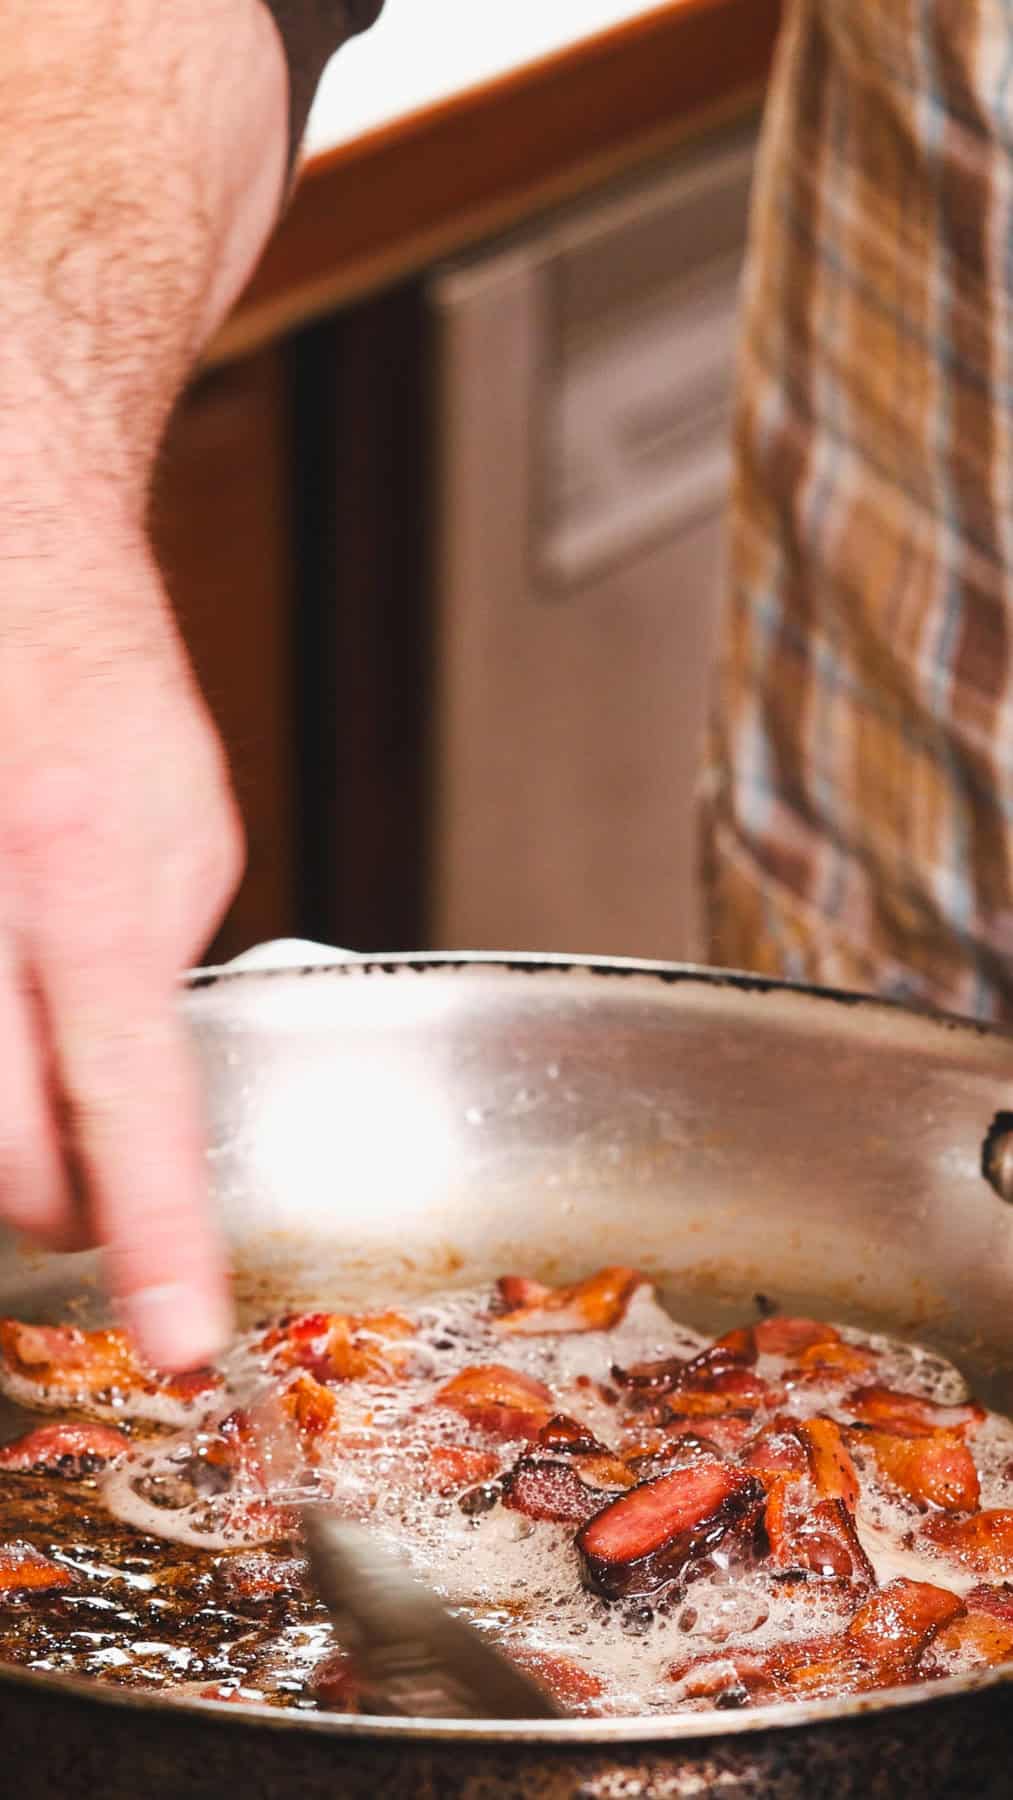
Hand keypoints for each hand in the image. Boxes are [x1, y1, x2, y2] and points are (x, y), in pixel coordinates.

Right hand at [0, 468, 242, 1368]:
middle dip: (56, 1210)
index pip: (130, 1100)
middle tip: (95, 1202)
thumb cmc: (97, 689)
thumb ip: (160, 965)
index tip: (178, 1338)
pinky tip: (10, 1038)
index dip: (158, 1239)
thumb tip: (131, 1099)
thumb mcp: (189, 826)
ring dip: (1, 1148)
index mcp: (88, 871)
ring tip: (42, 1103)